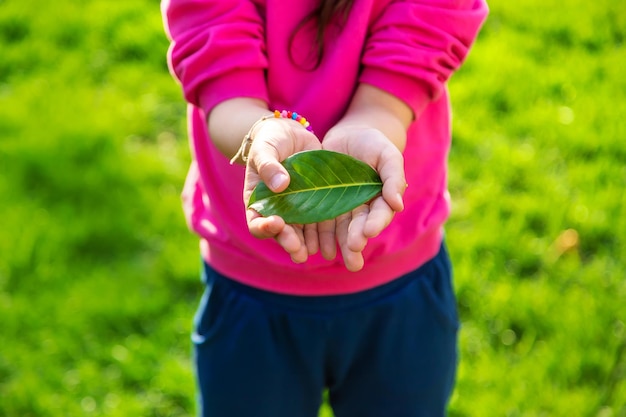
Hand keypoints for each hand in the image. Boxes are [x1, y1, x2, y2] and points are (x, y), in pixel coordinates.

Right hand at [243, 118, 321, 262]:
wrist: (290, 135)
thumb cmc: (270, 140)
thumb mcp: (265, 149)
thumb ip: (268, 166)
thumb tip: (280, 185)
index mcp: (257, 201)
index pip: (256, 221)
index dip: (265, 227)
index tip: (276, 223)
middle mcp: (276, 211)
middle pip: (280, 233)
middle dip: (289, 241)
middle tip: (298, 250)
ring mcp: (296, 210)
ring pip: (301, 233)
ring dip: (308, 244)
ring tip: (315, 253)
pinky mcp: (315, 204)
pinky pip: (319, 223)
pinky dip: (325, 234)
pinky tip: (333, 243)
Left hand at [321, 126, 406, 270]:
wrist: (346, 137)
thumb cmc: (372, 144)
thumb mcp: (387, 154)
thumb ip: (394, 177)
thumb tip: (398, 205)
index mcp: (379, 200)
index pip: (379, 214)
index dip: (375, 223)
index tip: (369, 231)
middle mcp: (360, 209)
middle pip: (358, 228)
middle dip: (355, 240)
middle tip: (353, 249)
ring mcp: (339, 208)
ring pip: (338, 230)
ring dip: (335, 243)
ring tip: (330, 255)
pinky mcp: (320, 204)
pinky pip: (317, 222)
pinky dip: (314, 235)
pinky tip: (311, 246)